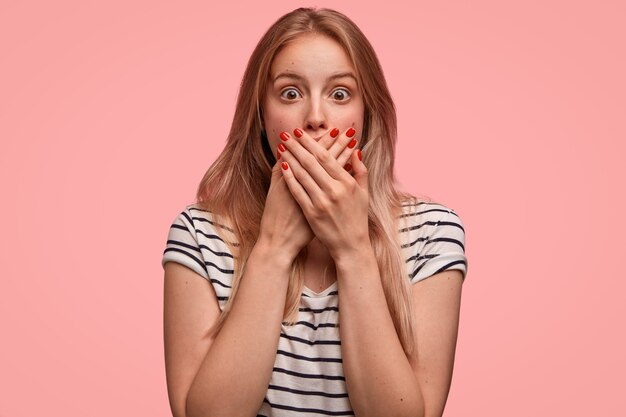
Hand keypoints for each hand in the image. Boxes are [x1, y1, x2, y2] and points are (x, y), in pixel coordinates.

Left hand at [277, 127, 369, 259]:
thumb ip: (360, 170)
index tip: (300, 133)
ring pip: (302, 174)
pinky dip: (289, 177)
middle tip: (286, 133)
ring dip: (290, 158)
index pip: (326, 157)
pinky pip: (297, 191)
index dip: (311, 143)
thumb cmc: (357, 218)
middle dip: (297, 146)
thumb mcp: (364, 193)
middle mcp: (334, 191)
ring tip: (282, 146)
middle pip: (311, 162)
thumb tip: (356, 150)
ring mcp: (322, 202)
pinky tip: (282, 166)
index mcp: (347, 183)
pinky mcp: (311, 213)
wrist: (350, 246)